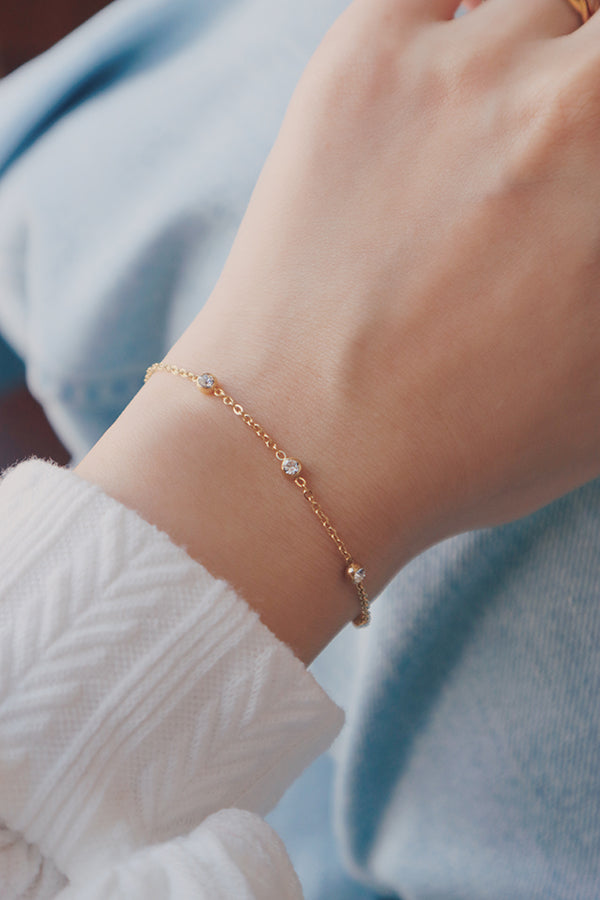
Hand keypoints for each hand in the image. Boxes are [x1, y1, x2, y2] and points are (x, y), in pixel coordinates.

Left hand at [188, 0, 599, 560]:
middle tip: (554, 150)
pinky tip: (449, 65)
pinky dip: (452, 11)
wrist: (307, 444)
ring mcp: (461, 68)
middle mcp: (568, 100)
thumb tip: (595, 224)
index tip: (580, 176)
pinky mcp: (362, 63)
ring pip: (536, 6)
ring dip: (537, 55)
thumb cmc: (466, 441)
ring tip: (502, 132)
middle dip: (587, 94)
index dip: (598, 153)